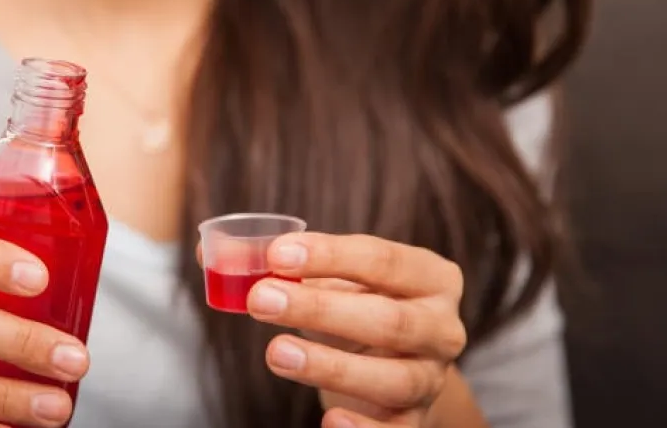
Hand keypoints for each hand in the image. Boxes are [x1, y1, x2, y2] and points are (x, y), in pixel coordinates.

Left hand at [246, 233, 466, 427]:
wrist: (386, 359)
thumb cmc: (356, 304)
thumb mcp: (334, 276)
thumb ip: (289, 265)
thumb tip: (224, 257)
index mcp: (431, 277)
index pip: (384, 260)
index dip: (330, 256)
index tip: (277, 256)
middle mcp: (442, 328)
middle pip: (390, 320)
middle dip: (321, 309)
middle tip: (262, 299)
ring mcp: (432, 378)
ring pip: (393, 378)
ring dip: (331, 367)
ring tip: (276, 352)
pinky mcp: (413, 421)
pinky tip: (330, 420)